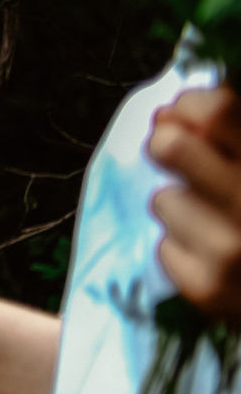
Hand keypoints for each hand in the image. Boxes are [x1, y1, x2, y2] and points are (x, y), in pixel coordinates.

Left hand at [151, 86, 240, 321]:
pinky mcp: (205, 287)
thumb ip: (231, 133)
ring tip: (217, 224)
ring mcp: (229, 250)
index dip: (193, 105)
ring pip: (163, 199)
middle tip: (181, 159)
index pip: (216, 110)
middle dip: (168, 147)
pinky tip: (214, 257)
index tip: (191, 117)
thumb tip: (168, 113)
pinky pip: (163, 245)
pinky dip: (182, 248)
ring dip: (182, 207)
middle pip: (169, 147)